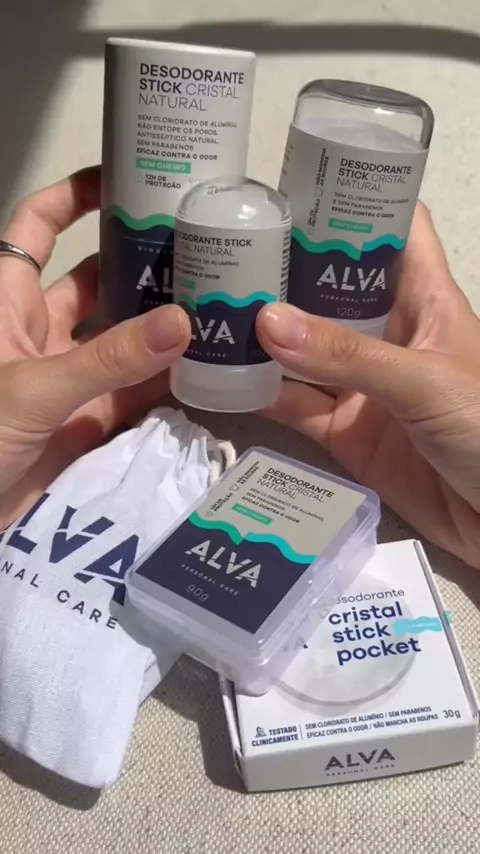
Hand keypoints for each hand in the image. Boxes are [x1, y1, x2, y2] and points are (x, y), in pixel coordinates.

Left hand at [0, 166, 189, 525]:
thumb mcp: (32, 388)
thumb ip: (108, 359)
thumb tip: (185, 322)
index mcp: (8, 300)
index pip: (36, 227)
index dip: (74, 196)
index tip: (128, 178)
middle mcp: (42, 329)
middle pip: (97, 277)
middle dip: (142, 259)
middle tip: (204, 244)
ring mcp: (71, 375)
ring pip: (124, 335)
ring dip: (163, 320)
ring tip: (220, 297)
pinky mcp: (91, 419)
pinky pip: (136, 388)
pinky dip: (169, 378)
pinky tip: (210, 362)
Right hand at [257, 203, 479, 569]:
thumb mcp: (424, 382)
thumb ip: (348, 356)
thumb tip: (266, 319)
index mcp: (425, 300)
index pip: (392, 229)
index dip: (351, 200)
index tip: (292, 183)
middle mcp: (390, 335)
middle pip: (331, 288)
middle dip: (283, 271)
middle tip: (221, 250)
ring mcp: (366, 387)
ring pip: (305, 350)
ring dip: (263, 336)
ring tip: (206, 309)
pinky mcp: (348, 435)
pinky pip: (298, 407)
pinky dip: (263, 395)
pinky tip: (221, 377)